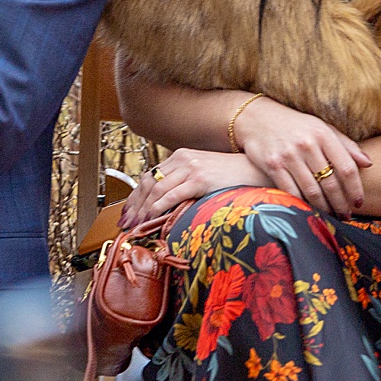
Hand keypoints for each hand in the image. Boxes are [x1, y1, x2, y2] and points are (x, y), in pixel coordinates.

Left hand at [120, 149, 261, 227]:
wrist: (255, 170)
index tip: (127, 212)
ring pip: (156, 189)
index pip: (150, 176)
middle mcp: (182, 158)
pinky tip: (151, 218)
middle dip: (134, 205)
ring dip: (143, 209)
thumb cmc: (231, 176)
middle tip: (126, 223)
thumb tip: (166, 202)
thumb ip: (185, 181)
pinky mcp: (199, 179)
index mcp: (181, 156)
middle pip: (149, 182)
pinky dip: (158, 207)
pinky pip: (171, 195)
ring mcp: (191, 167)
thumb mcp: (203, 174)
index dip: (135, 196)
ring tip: (136, 224)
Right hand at [234, 96, 371, 217]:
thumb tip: (368, 164)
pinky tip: (309, 211)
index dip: (356, 189)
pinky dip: (302, 204)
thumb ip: (345, 145)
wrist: (257, 118)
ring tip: (331, 216)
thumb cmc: (296, 126)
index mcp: (323, 134)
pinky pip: (291, 191)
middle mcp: (306, 144)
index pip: (346, 167)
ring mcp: (288, 155)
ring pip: (312, 191)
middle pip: (331, 182)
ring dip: (324, 208)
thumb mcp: (321, 128)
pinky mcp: (272, 165)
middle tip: (346, 215)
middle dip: (341, 203)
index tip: (359, 202)